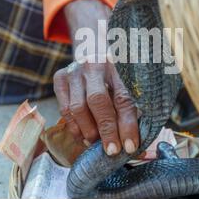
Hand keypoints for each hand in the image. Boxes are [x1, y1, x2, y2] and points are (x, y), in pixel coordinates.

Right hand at [53, 0, 139, 155]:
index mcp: (120, 64)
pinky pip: (64, 110)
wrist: (94, 48)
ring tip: (97, 144)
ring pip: (77, 107)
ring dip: (89, 131)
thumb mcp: (131, 82)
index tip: (131, 146)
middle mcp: (95, 64)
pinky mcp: (60, 78)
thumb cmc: (119, 73)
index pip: (124, 97)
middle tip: (112, 150)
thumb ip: (136, 109)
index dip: (128, 124)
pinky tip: (85, 136)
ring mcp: (75, 71)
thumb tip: (138, 147)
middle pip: (98, 100)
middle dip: (106, 130)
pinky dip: (75, 128)